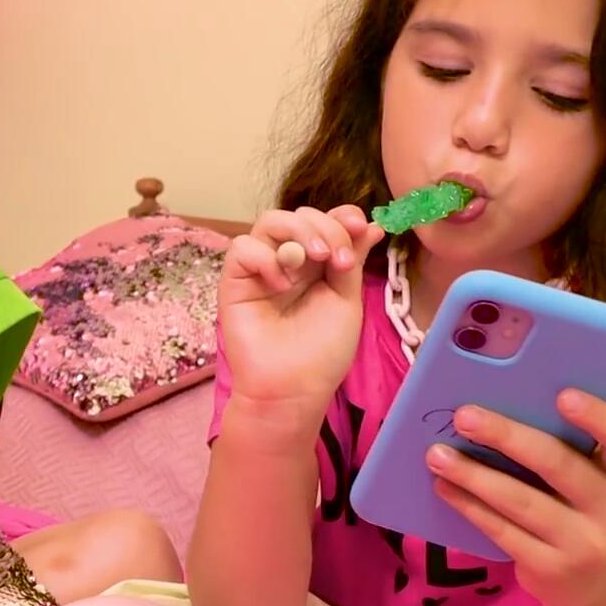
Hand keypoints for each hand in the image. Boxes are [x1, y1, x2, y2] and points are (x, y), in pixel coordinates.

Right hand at [219, 205, 383, 413]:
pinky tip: (281, 284)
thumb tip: (371, 225)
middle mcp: (288, 262)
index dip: (342, 216)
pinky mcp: (234, 281)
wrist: (293, 388)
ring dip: (299, 231)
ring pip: (269, 221)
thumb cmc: (322, 352)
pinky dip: (264, 258)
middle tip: (339, 258)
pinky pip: (241, 248)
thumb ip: (351, 260)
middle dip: (326, 228)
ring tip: (317, 258)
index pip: (325, 222)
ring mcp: (260, 269)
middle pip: (300, 216)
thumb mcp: (346, 300)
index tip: (361, 226)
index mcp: (316, 265)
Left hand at [426, 391, 605, 605]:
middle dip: (506, 437)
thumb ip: (567, 449)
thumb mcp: (594, 484)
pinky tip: (445, 487)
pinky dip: (469, 505)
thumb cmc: (584, 513)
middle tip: (464, 416)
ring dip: (473, 474)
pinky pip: (502, 530)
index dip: (599, 417)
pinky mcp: (551, 570)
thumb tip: (496, 404)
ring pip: (520, 501)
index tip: (562, 395)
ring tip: (436, 454)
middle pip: (559, 465)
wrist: (599, 589)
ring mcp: (583, 545)